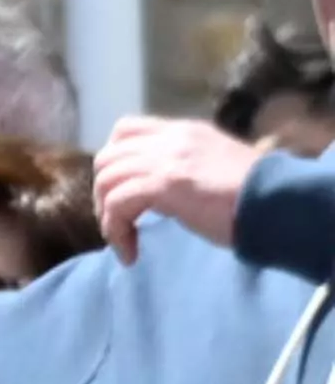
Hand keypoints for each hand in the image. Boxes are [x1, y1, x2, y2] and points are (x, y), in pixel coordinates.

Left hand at [101, 112, 275, 255]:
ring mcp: (165, 159)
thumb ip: (185, 169)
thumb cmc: (256, 196)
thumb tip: (162, 191)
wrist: (279, 203)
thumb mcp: (215, 169)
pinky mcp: (164, 184)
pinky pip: (118, 204)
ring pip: (107, 180)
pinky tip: (129, 252)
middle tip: (117, 222)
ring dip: (106, 215)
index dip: (113, 161)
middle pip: (108, 157)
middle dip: (104, 192)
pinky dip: (115, 230)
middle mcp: (170, 139)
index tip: (119, 190)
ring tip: (122, 240)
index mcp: (184, 132)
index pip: (126, 131)